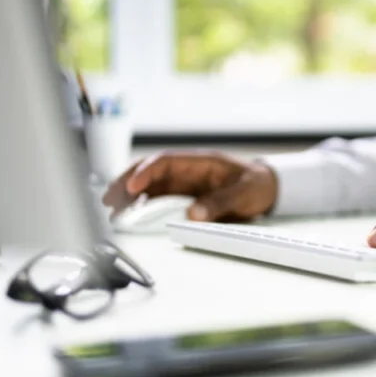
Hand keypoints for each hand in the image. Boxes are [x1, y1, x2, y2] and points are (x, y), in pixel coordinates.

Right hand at [101, 150, 278, 221]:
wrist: (266, 188)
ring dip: (129, 195)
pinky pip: (156, 197)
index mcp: (200, 162)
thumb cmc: (256, 185)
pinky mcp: (182, 195)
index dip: (147, 172)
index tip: (133, 187)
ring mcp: (183, 182)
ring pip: (148, 184)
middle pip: (149, 171)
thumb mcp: (244, 193)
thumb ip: (220, 203)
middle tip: (109, 200)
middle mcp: (187, 170)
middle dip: (127, 183)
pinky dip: (140, 204)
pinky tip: (128, 214)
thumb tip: (194, 215)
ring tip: (112, 210)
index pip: (165, 161)